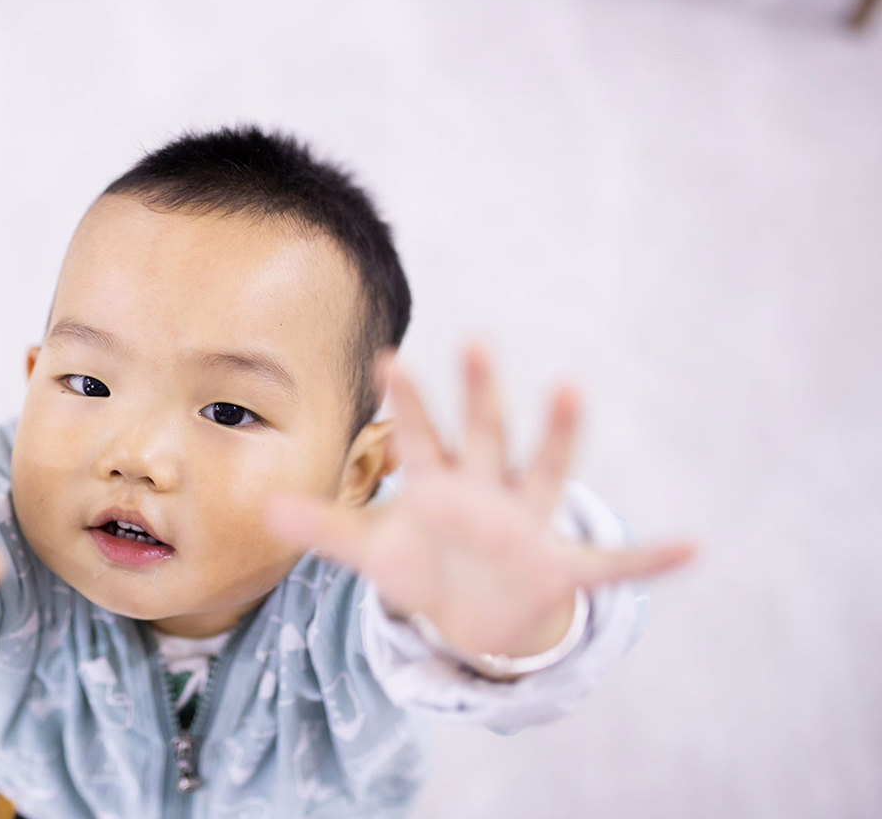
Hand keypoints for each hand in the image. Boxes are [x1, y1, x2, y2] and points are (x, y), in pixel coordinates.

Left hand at [263, 343, 696, 658]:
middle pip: (483, 434)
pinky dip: (649, 560)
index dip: (405, 401)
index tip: (387, 355)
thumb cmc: (424, 567)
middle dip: (480, 393)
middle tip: (476, 340)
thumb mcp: (371, 552)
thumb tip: (262, 507)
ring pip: (545, 472)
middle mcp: (487, 489)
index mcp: (439, 483)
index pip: (418, 435)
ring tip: (571, 388)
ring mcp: (528, 523)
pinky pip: (611, 564)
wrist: (475, 614)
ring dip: (559, 435)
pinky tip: (692, 548)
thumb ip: (323, 527)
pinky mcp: (561, 567)